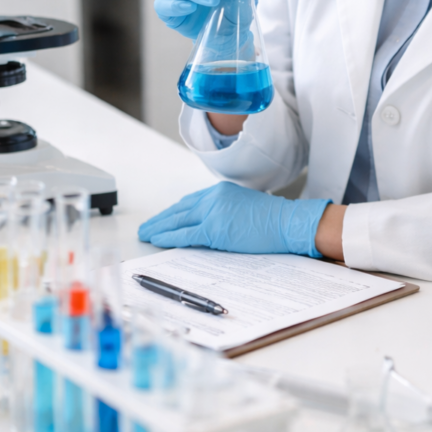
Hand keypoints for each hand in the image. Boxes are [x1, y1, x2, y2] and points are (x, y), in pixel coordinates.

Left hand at [138, 181, 330, 256]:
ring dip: (158, 228)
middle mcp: (213, 197)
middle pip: (179, 210)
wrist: (285, 222)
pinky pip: (184, 234)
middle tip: (146, 227)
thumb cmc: (271, 220)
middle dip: (161, 219)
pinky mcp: (213, 229)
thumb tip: (211, 225)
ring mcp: (212, 212)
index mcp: (220, 192)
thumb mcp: (243, 207)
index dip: (174, 212)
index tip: (163, 218)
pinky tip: (157, 240)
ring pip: (177, 221)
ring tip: (146, 234)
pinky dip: (168, 237)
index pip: (190, 202)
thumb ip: (224, 212)